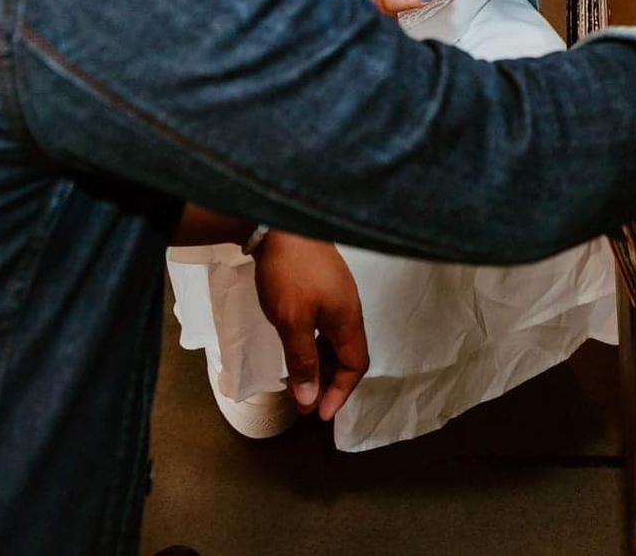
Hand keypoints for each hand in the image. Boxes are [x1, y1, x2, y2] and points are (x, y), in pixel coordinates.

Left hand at [252, 231, 368, 421]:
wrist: (280, 223)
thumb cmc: (289, 273)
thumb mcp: (292, 322)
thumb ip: (303, 361)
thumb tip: (310, 399)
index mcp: (348, 318)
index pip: (355, 365)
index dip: (339, 392)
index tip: (318, 414)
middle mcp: (348, 307)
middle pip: (348, 353)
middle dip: (330, 382)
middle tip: (306, 403)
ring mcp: (336, 292)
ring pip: (336, 338)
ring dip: (321, 363)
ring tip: (300, 381)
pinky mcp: (322, 282)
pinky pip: (326, 324)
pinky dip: (315, 344)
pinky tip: (298, 347)